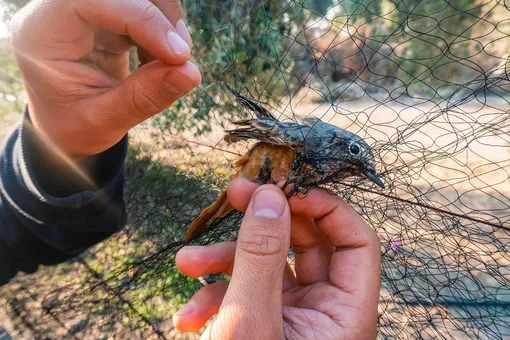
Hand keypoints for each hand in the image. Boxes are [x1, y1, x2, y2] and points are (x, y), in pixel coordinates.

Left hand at [10, 0, 200, 157]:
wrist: (63, 130)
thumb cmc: (73, 128)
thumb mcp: (103, 123)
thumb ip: (144, 98)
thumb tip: (191, 74)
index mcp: (42, 33)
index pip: (92, 0)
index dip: (142, 19)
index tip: (179, 54)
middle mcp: (59, 11)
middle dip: (158, 15)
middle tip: (182, 55)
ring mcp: (84, 11)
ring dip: (164, 22)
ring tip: (174, 61)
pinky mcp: (106, 16)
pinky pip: (142, 8)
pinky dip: (162, 31)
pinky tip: (161, 60)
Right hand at [174, 178, 380, 338]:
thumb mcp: (250, 319)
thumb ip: (261, 255)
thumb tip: (272, 195)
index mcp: (346, 315)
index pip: (357, 242)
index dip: (325, 208)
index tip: (284, 189)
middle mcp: (325, 313)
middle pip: (305, 245)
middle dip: (263, 223)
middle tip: (231, 196)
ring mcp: (293, 319)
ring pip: (268, 267)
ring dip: (224, 260)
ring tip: (184, 264)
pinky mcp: (264, 325)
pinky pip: (246, 293)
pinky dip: (215, 296)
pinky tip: (186, 319)